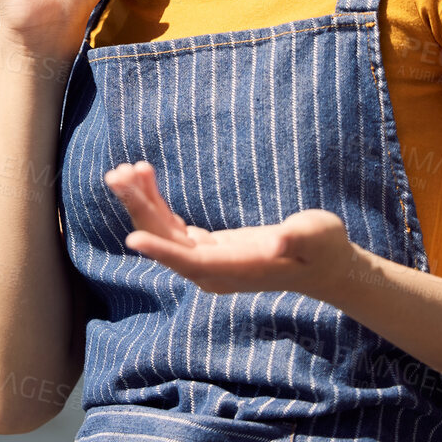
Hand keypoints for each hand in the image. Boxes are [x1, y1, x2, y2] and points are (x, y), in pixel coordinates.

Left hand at [105, 160, 357, 302]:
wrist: (323, 266)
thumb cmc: (324, 248)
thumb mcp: (319, 235)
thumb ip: (300, 236)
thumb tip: (281, 239)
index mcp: (239, 268)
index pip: (194, 262)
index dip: (163, 251)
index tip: (133, 239)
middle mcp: (215, 270)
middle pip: (168, 243)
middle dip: (140, 210)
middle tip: (117, 175)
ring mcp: (208, 261)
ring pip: (163, 234)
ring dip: (142, 202)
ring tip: (122, 171)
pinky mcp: (206, 249)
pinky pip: (171, 227)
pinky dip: (156, 202)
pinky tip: (143, 177)